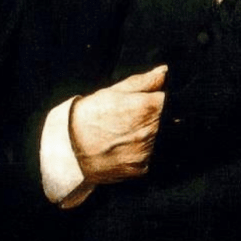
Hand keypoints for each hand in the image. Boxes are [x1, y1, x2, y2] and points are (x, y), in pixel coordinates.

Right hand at [69, 65, 166, 183]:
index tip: (153, 100)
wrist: (69, 149)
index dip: (162, 98)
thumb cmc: (89, 116)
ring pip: (161, 139)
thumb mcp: (113, 92)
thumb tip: (164, 71)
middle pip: (169, 120)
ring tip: (128, 132)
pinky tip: (126, 146)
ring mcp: (147, 152)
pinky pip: (151, 157)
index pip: (170, 100)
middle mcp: (151, 131)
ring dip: (152, 134)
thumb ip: (143, 81)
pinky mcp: (141, 169)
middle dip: (158, 116)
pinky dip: (143, 152)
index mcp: (147, 108)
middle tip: (135, 117)